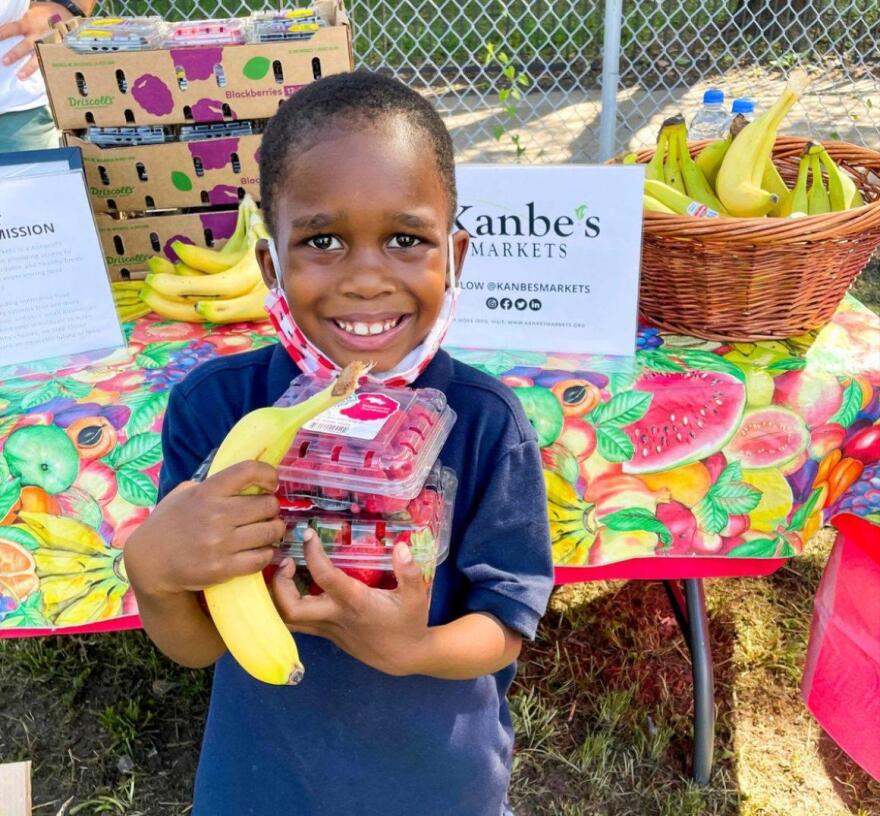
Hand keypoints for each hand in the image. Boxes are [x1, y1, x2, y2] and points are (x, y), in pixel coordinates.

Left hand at [0, 3, 77, 79]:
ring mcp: (50, 46)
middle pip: (26, 45)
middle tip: (4, 61)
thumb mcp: (34, 13)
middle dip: (16, 54)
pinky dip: (45, 71)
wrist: (71, 18)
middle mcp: (40, 35)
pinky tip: (41, 78)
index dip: (4, 33)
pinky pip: (51, 64)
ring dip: (29, 68)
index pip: (15, 28)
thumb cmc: (48, 15)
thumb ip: (23, 21)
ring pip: (39, 58)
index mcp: (32, 22)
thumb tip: (6, 28)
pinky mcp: (58, 53)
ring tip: (20, 76)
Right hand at [124, 461, 286, 598]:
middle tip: (267, 512)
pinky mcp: (223, 568)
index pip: (248, 471)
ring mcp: (220, 543)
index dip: (267, 473)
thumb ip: (212, 484)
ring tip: (268, 531)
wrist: (149, 562)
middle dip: (272, 507)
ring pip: (270, 532)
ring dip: (274, 530)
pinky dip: (266, 553)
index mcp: (206, 492)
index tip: (270, 482)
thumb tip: (246, 479)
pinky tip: (260, 550)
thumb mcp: (183, 494)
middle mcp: (215, 515)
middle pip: (267, 505)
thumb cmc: (168, 523)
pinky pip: (262, 558)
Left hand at [271, 529, 433, 675]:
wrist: (404, 657)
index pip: (325, 578)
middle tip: (287, 560)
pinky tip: (291, 587)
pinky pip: (296, 622)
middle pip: (292, 609)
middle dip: (280, 583)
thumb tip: (401, 545)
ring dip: (278, 596)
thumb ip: (410, 572)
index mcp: (355, 603)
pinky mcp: (325, 634)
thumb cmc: (408, 624)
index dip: (312, 554)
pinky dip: (285, 605)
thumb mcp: (416, 597)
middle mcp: (335, 617)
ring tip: (283, 572)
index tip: (308, 533)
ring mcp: (327, 628)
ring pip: (288, 620)